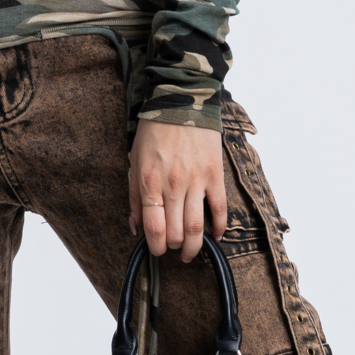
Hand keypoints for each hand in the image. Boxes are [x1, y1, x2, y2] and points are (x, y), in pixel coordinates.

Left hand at [129, 120, 226, 261]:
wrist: (181, 102)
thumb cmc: (154, 132)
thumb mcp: (135, 161)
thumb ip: (134, 197)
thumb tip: (135, 227)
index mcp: (150, 182)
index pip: (154, 228)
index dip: (155, 246)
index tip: (156, 250)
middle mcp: (173, 185)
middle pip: (176, 232)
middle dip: (173, 248)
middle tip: (173, 250)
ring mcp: (196, 181)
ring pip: (197, 227)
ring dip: (194, 247)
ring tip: (191, 252)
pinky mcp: (215, 175)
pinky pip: (220, 209)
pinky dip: (219, 228)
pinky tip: (215, 236)